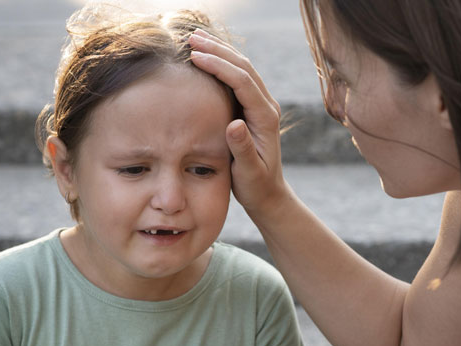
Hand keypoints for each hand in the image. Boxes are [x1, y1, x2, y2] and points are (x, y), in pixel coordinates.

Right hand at [188, 29, 290, 216]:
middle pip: (244, 67)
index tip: (195, 57)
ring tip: (195, 38)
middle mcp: (266, 106)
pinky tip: (205, 56)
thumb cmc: (256, 186)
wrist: (268, 193)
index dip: (219, 66)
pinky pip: (238, 78)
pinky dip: (221, 63)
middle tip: (191, 37)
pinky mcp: (252, 108)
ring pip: (242, 68)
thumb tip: (234, 123)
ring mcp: (261, 105)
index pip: (242, 82)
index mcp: (265, 118)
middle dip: (218, 50)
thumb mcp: (249, 171)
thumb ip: (243, 148)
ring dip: (219, 51)